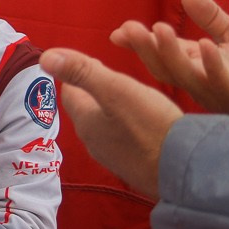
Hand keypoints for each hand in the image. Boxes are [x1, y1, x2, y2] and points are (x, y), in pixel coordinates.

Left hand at [39, 48, 184, 198]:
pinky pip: (123, 141)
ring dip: (112, 110)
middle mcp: (94, 143)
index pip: (70, 92)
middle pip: (86, 110)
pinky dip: (128, 127)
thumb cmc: (151, 126)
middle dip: (95, 91)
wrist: (183, 170)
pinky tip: (145, 123)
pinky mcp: (133, 167)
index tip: (96, 62)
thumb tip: (45, 57)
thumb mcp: (116, 90)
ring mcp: (113, 158)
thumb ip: (81, 72)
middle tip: (113, 76)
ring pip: (105, 127)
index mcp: (86, 122)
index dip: (79, 74)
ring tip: (130, 96)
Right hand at [117, 0, 228, 123]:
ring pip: (186, 75)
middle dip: (147, 48)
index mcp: (194, 65)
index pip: (160, 54)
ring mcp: (216, 91)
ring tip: (160, 30)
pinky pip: (221, 82)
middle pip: (165, 67)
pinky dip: (211, 64)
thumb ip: (210, 17)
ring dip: (171, 53)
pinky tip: (205, 46)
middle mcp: (199, 80)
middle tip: (131, 30)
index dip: (140, 44)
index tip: (120, 31)